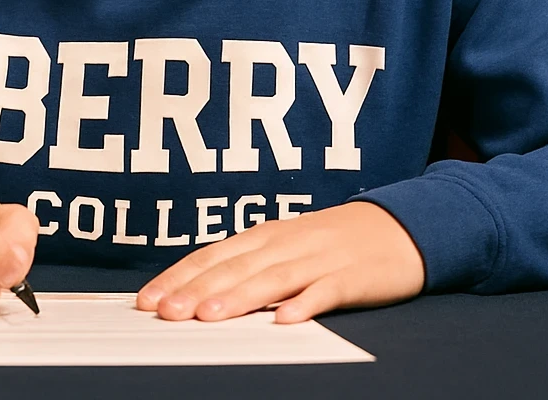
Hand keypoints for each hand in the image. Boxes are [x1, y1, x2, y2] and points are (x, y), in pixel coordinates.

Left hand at [136, 200, 424, 322]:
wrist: (400, 227)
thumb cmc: (332, 243)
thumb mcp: (286, 247)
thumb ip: (248, 267)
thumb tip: (196, 293)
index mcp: (265, 236)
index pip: (212, 255)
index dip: (179, 277)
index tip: (148, 299)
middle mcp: (286, 243)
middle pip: (235, 267)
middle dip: (197, 290)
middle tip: (166, 312)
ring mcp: (319, 259)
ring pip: (272, 278)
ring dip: (239, 298)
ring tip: (209, 317)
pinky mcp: (352, 277)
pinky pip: (326, 291)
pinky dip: (305, 304)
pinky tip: (285, 320)